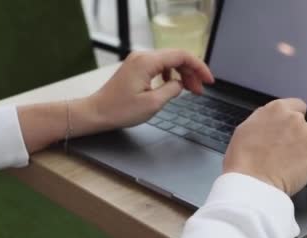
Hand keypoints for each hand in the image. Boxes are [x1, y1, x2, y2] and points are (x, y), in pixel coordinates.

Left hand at [89, 49, 213, 129]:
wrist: (97, 112)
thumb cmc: (120, 110)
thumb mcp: (153, 104)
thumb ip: (172, 90)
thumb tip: (181, 85)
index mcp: (148, 62)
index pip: (182, 56)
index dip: (199, 67)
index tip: (209, 81)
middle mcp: (143, 56)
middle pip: (176, 57)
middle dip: (192, 72)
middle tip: (201, 90)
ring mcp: (138, 60)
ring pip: (169, 61)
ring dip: (182, 74)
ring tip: (190, 90)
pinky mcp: (135, 67)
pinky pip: (159, 66)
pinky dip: (170, 74)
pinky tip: (174, 86)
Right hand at [223, 98, 306, 195]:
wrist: (250, 182)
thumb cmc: (241, 160)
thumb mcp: (244, 130)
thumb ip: (261, 122)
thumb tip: (268, 125)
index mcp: (276, 110)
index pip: (295, 105)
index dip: (293, 117)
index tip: (289, 127)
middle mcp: (294, 119)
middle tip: (303, 138)